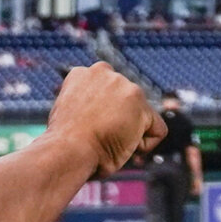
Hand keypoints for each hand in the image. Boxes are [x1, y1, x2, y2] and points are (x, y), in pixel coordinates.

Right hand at [46, 63, 162, 175]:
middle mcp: (103, 72)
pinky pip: (156, 130)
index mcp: (82, 74)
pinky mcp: (140, 104)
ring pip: (139, 116)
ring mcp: (124, 86)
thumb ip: (85, 105)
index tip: (88, 128)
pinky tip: (123, 148)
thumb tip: (97, 116)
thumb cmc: (64, 143)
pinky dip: (144, 145)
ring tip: (106, 141)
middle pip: (124, 101)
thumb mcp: (68, 114)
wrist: (68, 150)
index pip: (105, 91)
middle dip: (117, 120)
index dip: (101, 114)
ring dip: (128, 132)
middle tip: (98, 137)